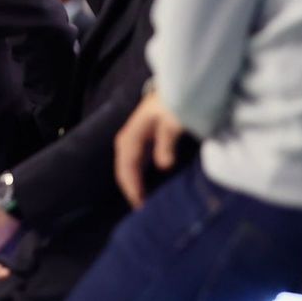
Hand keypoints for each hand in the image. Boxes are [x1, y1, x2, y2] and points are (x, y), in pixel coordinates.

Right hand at [114, 89, 185, 208]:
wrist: (177, 86)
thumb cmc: (175, 101)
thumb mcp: (173, 119)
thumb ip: (167, 141)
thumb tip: (163, 166)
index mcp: (132, 135)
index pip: (127, 167)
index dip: (133, 189)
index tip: (141, 207)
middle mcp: (127, 139)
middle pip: (124, 170)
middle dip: (131, 191)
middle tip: (142, 214)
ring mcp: (133, 141)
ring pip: (128, 169)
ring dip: (134, 186)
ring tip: (144, 205)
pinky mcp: (142, 143)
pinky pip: (135, 165)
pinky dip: (139, 179)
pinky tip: (147, 189)